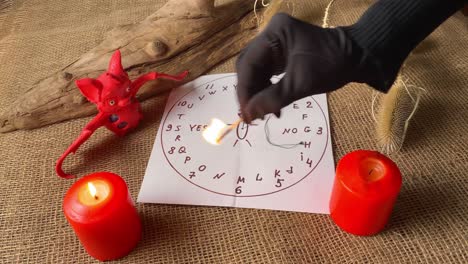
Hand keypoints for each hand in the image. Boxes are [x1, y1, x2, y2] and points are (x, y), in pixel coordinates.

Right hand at [236, 13, 364, 122]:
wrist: (357, 58)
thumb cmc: (332, 65)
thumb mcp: (301, 84)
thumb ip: (272, 98)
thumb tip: (248, 115)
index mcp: (275, 33)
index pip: (248, 62)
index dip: (244, 90)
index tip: (245, 113)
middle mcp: (271, 34)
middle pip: (248, 66)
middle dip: (249, 92)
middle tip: (251, 115)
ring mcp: (275, 44)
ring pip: (255, 71)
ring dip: (257, 93)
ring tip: (263, 113)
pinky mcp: (280, 54)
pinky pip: (265, 73)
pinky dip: (266, 90)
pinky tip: (271, 105)